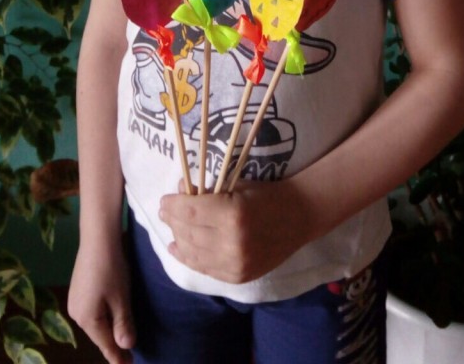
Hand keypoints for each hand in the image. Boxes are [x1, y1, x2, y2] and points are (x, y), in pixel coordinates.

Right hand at [67, 239, 135, 363]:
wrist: (98, 237)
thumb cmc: (112, 268)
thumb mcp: (121, 298)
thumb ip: (123, 323)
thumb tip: (125, 347)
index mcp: (86, 318)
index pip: (105, 344)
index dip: (117, 357)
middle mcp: (76, 313)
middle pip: (98, 334)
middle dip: (112, 345)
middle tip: (128, 357)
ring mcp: (75, 300)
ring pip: (95, 322)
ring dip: (108, 330)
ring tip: (121, 340)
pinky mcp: (78, 289)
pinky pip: (92, 311)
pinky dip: (103, 318)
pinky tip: (110, 318)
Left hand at [159, 179, 312, 284]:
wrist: (299, 217)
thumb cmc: (267, 195)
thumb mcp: (236, 186)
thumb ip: (207, 191)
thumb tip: (178, 190)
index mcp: (232, 214)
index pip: (190, 211)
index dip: (172, 206)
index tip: (164, 200)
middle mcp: (231, 243)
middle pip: (188, 233)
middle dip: (172, 221)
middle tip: (164, 212)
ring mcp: (235, 264)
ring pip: (193, 254)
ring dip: (178, 239)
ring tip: (171, 229)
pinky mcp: (238, 276)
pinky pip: (206, 269)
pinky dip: (189, 258)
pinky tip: (179, 248)